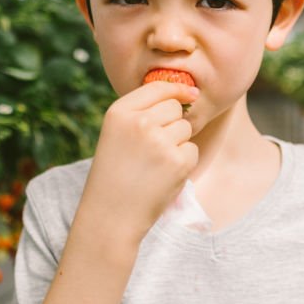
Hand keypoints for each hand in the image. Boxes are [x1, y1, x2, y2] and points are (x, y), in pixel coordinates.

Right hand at [78, 80, 199, 245]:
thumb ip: (141, 113)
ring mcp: (160, 141)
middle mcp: (140, 122)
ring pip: (185, 129)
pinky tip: (163, 175)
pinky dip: (184, 163)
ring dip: (178, 144)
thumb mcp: (116, 134)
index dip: (177, 89)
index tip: (191, 93)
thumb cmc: (114, 174)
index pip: (158, 87)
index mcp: (119, 112)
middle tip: (152, 148)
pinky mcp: (177, 162)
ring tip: (154, 164)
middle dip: (172, 124)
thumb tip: (186, 94)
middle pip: (175, 108)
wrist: (111, 215)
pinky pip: (192, 150)